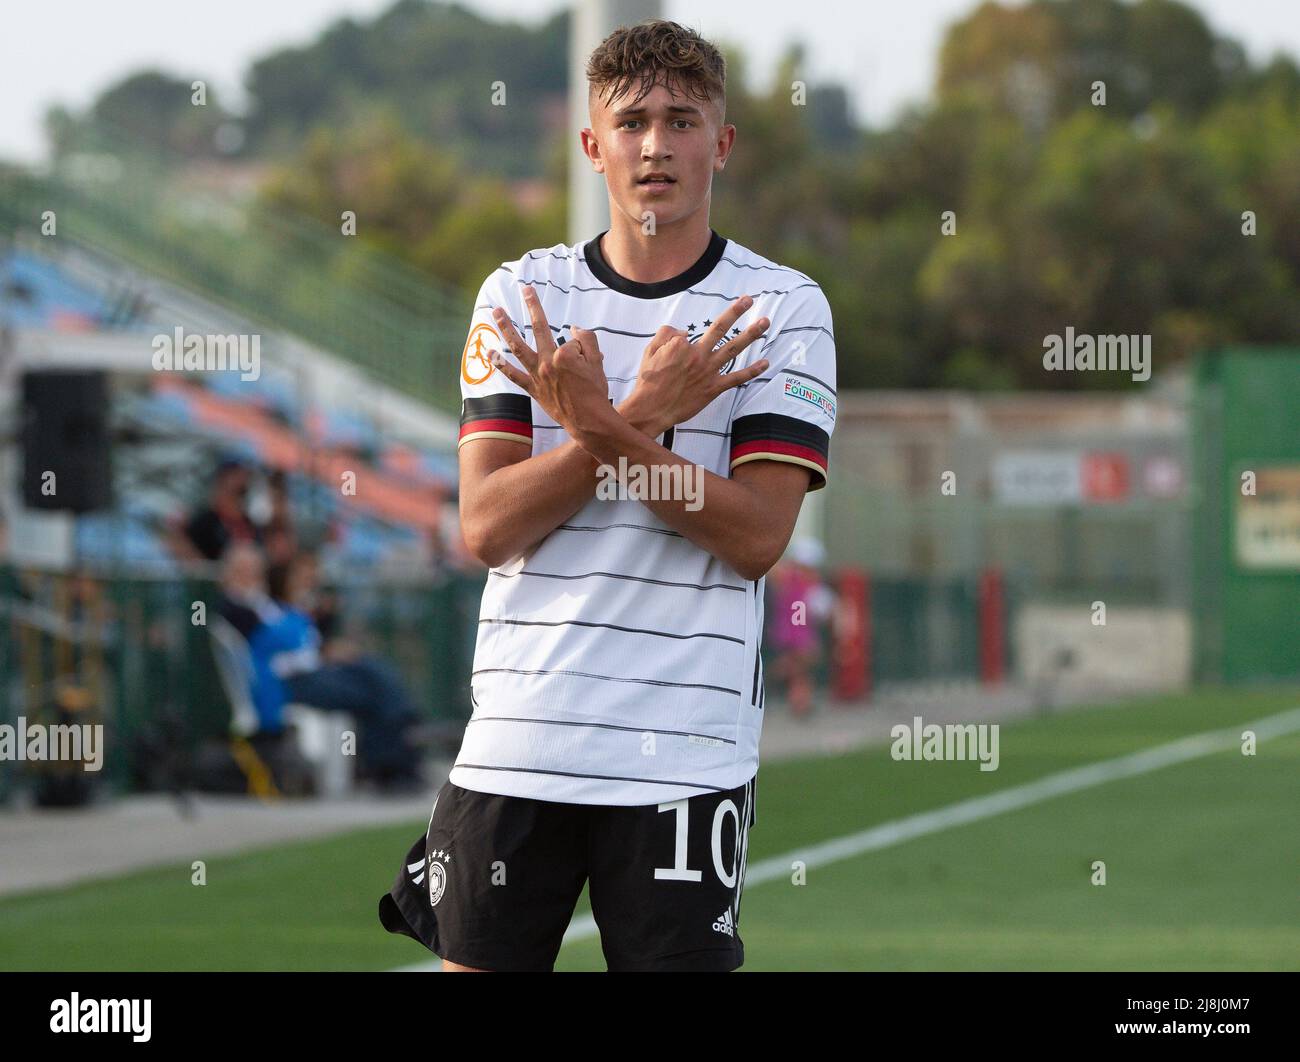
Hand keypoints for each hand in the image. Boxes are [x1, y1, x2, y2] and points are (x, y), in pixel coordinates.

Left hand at [488, 285, 610, 433]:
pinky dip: (500, 364)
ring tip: (496, 312)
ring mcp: (537, 375)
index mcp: (565, 354)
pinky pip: (512, 375)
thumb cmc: (595, 391)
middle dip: (532, 305)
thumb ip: (587, 339)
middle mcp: (547, 362)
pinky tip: (489, 352)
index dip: (580, 349)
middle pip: (538, 328)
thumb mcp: (598, 361)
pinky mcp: (532, 389)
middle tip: (525, 289)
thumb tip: (574, 328)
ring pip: (518, 346)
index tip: (586, 362)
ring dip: (506, 327)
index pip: (570, 339)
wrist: (589, 420)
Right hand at [628, 296, 769, 435]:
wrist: (652, 408)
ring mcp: (709, 371)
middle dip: (736, 311)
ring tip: (765, 322)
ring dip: (751, 334)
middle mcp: (698, 354)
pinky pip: (736, 378)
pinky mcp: (714, 388)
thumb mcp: (649, 351)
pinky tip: (765, 363)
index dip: (679, 341)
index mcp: (681, 344)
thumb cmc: (649, 381)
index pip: (688, 333)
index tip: (672, 353)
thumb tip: (682, 332)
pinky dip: (752, 371)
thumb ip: (665, 334)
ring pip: (734, 348)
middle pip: (720, 328)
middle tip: (749, 299)